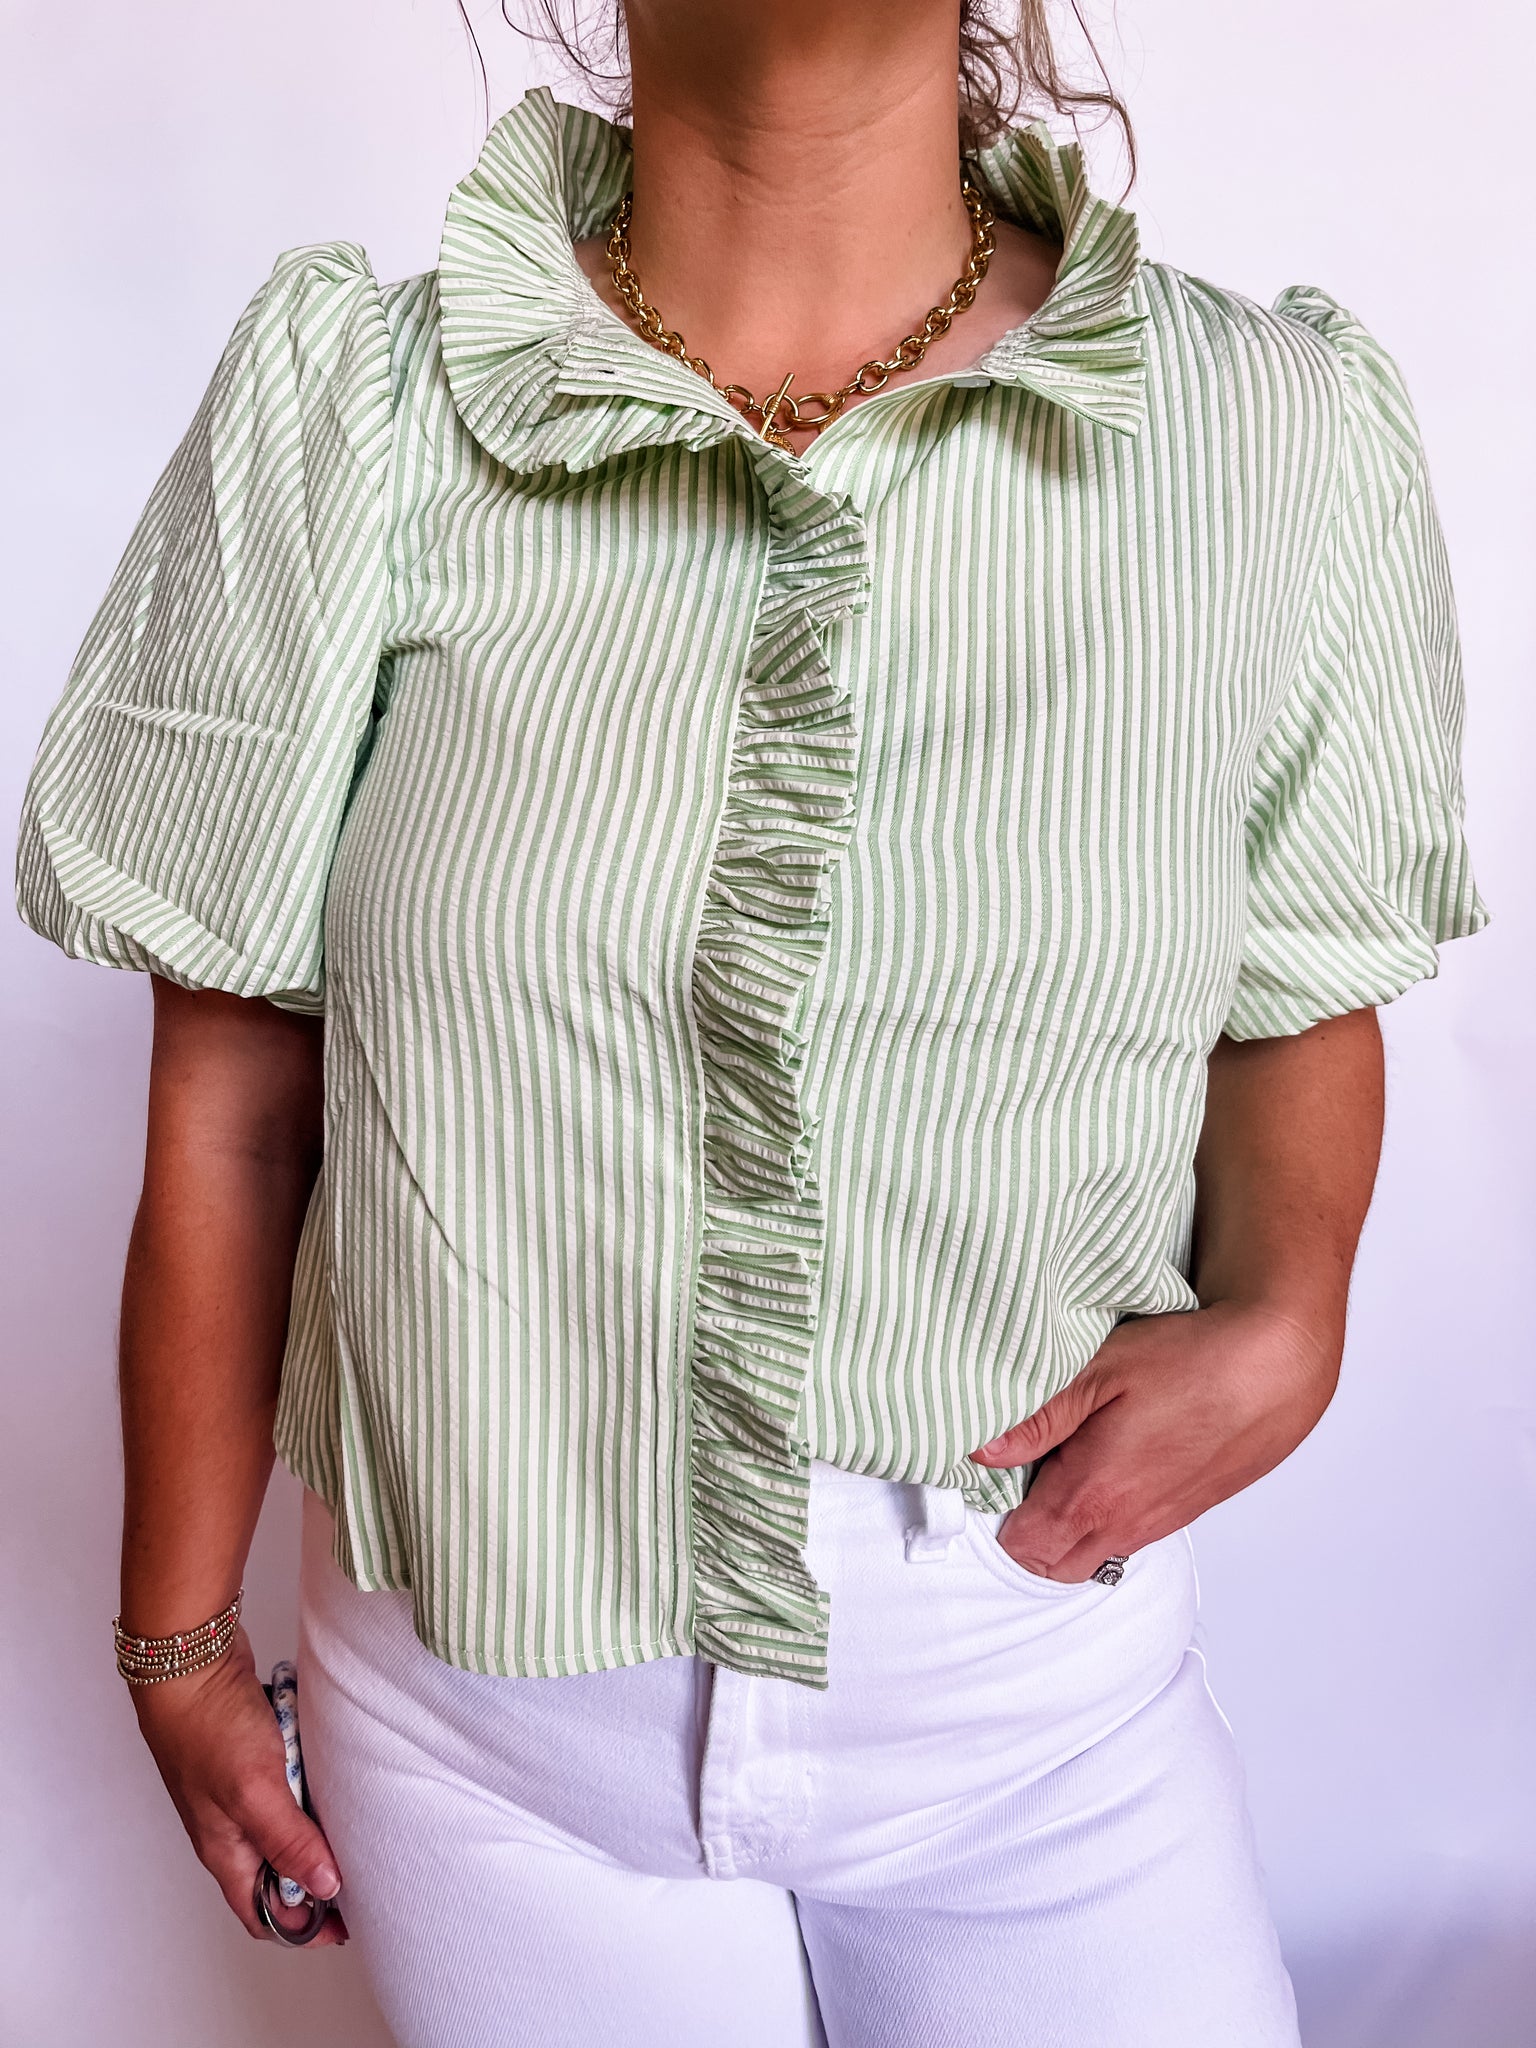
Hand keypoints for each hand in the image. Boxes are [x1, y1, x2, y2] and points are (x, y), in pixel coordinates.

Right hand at [128, 1623, 347, 1944]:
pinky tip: (336, 1767)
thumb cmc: (209, 1727)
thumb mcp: (255, 1792)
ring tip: (357, 1816)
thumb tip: (326, 1888)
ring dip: (320, 1820)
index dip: (304, 1926)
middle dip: (320, 1874)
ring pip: (290, 1821)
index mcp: (226, 1850)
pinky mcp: (254, 1754)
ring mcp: (243, 1789)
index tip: (348, 1920)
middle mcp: (232, 1826)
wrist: (189, 1660)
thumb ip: (289, 1841)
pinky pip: (292, 1779)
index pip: (263, 1913)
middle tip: (365, 1866)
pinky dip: (314, 1777)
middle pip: (280, 1871)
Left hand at [968, 1299, 1339, 1582]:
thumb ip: (1037, 1416)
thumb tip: (982, 1449)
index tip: (993, 1470)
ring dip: (1066, 1525)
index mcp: (1095, 1495)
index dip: (996, 1512)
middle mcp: (1126, 1523)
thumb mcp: (1101, 1370)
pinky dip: (1104, 1515)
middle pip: (1051, 1565)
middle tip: (1021, 1469)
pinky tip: (1107, 1462)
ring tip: (1062, 1463)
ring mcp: (1159, 1522)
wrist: (1275, 1366)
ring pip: (1092, 1553)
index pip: (1022, 1546)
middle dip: (1025, 1531)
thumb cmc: (1192, 1360)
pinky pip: (1127, 1536)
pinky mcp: (1183, 1510)